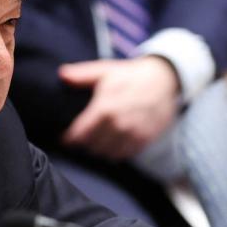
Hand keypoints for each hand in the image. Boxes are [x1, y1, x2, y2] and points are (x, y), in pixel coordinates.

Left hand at [60, 57, 179, 159]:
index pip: (80, 134)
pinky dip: (116, 152)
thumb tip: (61, 75)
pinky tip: (113, 143)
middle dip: (84, 144)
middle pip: (92, 147)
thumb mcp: (105, 70)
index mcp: (105, 107)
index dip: (69, 139)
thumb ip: (82, 75)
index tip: (65, 139)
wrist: (164, 80)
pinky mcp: (144, 140)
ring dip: (99, 150)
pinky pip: (124, 155)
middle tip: (82, 138)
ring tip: (96, 142)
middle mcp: (119, 124)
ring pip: (107, 154)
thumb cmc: (131, 75)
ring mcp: (133, 134)